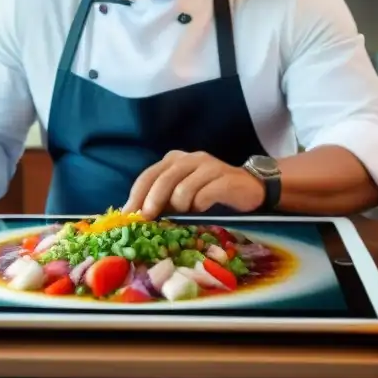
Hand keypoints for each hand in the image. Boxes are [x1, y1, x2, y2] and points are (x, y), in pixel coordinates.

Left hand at [122, 150, 264, 219]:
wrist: (249, 189)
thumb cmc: (209, 193)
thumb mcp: (182, 193)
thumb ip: (162, 199)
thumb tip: (137, 217)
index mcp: (174, 160)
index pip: (148, 175)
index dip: (136, 196)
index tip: (128, 215)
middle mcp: (190, 159)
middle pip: (163, 179)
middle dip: (153, 201)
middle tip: (149, 219)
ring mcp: (209, 167)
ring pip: (183, 189)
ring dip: (180, 207)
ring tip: (187, 214)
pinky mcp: (226, 179)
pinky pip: (205, 195)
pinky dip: (199, 206)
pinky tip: (203, 210)